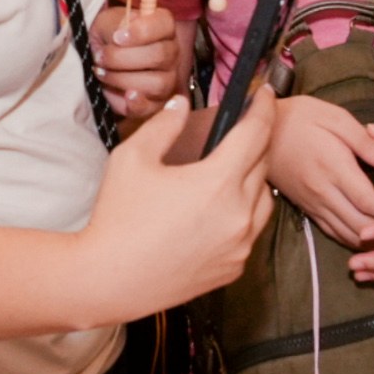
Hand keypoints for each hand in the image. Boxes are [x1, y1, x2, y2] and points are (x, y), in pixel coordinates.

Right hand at [75, 91, 277, 321]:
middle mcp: (239, 214)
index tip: (264, 93)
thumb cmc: (118, 219)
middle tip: (241, 127)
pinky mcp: (234, 267)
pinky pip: (251, 230)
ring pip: (263, 199)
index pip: (256, 132)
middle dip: (255, 140)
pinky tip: (220, 208)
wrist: (109, 279)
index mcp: (218, 182)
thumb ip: (164, 125)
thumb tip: (181, 105)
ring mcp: (240, 244)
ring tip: (229, 169)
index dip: (263, 107)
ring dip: (253, 178)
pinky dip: (244, 213)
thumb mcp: (132, 158)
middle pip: (262, 163)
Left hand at [92, 0, 189, 120]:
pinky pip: (152, 107)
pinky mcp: (155, 102)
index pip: (164, 24)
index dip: (141, 31)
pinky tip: (124, 95)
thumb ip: (117, 24)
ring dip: (122, 79)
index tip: (117, 36)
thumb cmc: (107, 36)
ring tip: (102, 73)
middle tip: (100, 57)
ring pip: (157, 83)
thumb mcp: (107, 22)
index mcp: (163, 27)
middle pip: (159, 56)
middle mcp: (171, 53)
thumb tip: (124, 31)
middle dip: (123, 57)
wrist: (100, 57)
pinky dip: (137, 104)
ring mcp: (167, 79)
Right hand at [267, 93, 373, 249]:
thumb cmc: (300, 117)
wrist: (258, 129)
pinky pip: (332, 232)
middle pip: (362, 225)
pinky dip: (354, 241)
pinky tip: (369, 243)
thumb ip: (367, 143)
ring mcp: (313, 204)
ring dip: (373, 244)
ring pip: (348, 234)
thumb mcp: (336, 118)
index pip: (370, 202)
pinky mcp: (306, 208)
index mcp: (334, 168)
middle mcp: (323, 193)